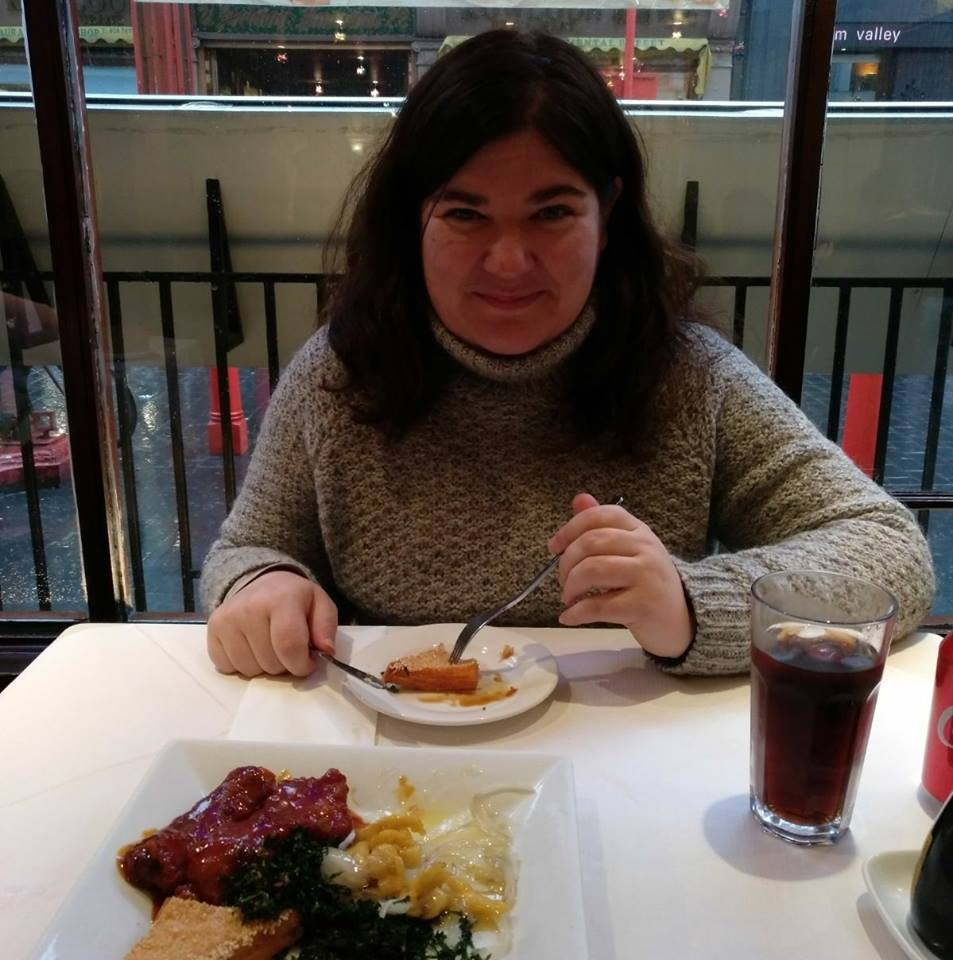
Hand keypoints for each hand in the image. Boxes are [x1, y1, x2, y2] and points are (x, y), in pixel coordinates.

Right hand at [207, 571, 337, 677]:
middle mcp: (250, 607)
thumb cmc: (295, 598)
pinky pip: (227, 667)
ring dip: (263, 667)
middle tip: (287, 649)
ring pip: (249, 670)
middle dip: (284, 665)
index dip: (301, 664)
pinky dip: (242, 665)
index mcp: (281, 598)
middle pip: (270, 662)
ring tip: (269, 646)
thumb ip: (327, 627)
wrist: (261, 583)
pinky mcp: (212, 629)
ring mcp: (227, 618)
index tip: (308, 664)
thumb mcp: (320, 604)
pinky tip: (250, 647)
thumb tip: (326, 651)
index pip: (289, 646)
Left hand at [548, 493, 694, 659]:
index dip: (571, 527)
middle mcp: (645, 548)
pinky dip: (576, 612)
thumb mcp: (630, 550)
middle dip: (566, 562)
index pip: (602, 515)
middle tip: (562, 580)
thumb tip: (579, 499)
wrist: (682, 621)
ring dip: (570, 586)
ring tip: (568, 597)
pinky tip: (569, 616)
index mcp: (640, 531)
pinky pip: (597, 606)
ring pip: (591, 570)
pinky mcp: (643, 606)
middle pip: (591, 542)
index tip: (554, 546)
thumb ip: (603, 526)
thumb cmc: (649, 584)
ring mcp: (646, 576)